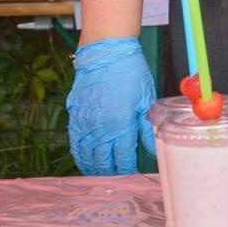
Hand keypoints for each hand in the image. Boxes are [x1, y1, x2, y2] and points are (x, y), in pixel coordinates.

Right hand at [66, 37, 157, 174]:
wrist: (106, 52)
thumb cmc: (130, 72)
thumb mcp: (146, 99)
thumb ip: (147, 127)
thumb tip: (153, 148)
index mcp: (120, 126)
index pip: (123, 159)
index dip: (127, 169)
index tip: (132, 172)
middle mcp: (99, 129)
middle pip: (103, 162)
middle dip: (111, 172)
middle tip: (118, 174)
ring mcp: (84, 124)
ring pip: (86, 156)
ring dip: (94, 167)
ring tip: (102, 172)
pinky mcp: (74, 116)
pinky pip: (74, 143)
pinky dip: (79, 154)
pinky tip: (85, 158)